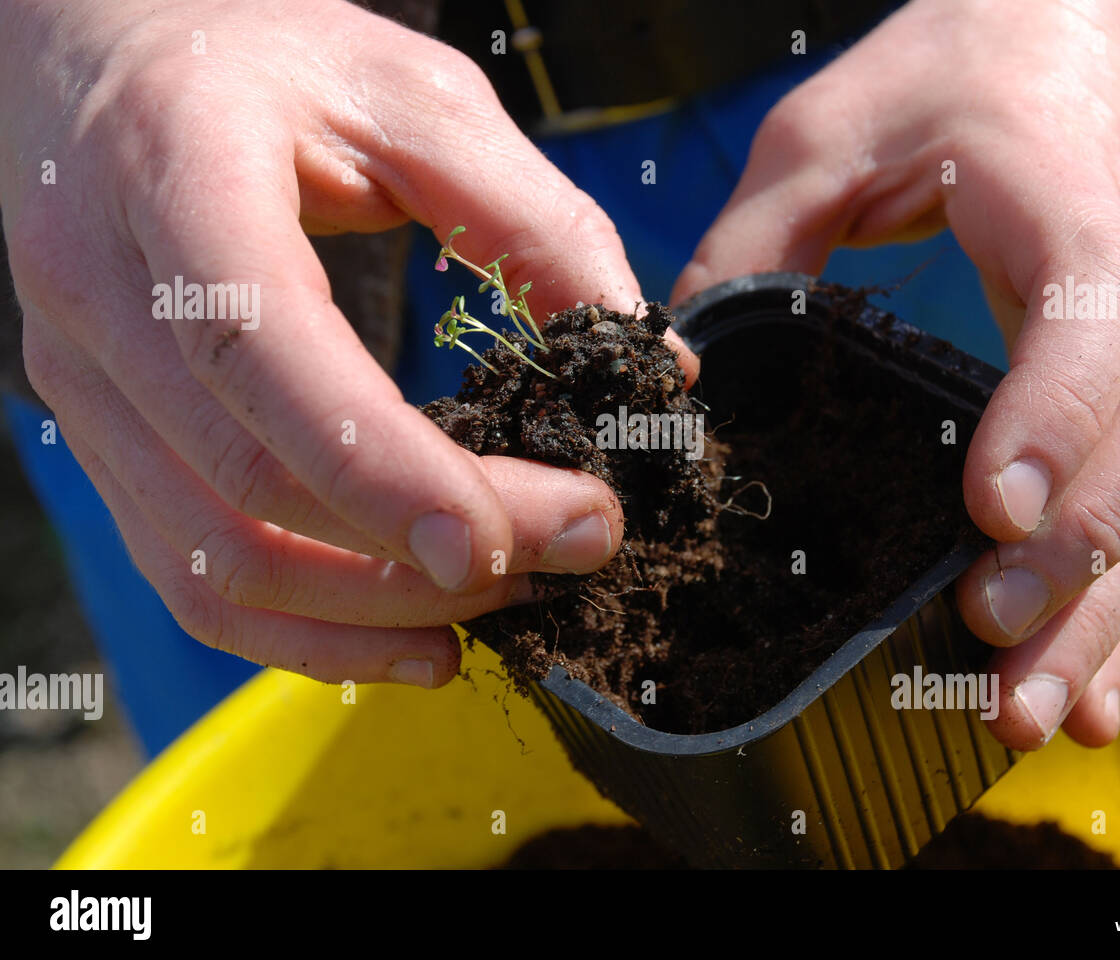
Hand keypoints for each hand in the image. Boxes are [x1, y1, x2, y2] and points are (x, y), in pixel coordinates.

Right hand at [1, 0, 695, 686]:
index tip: (517, 536)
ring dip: (378, 612)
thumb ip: (538, 222)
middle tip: (578, 546)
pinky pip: (191, 578)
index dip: (383, 468)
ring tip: (511, 596)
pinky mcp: (106, 440)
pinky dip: (308, 637)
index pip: (262, 351)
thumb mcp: (418, 99)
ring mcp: (83, 382)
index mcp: (175, 177)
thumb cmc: (268, 59)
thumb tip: (649, 365)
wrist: (108, 54)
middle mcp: (101, 293)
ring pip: (216, 563)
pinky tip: (419, 640)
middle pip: (252, 487)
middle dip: (426, 552)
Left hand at [672, 0, 1119, 748]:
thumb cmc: (947, 77)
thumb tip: (686, 373)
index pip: (1093, 310)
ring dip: (1105, 611)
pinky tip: (1091, 694)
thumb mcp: (824, 132)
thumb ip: (755, 241)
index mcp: (1065, 201)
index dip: (1056, 415)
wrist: (1067, 39)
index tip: (991, 511)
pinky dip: (1119, 604)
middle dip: (1086, 549)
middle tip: (992, 643)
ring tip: (1025, 712)